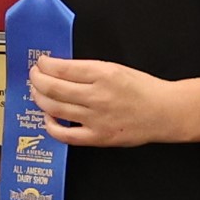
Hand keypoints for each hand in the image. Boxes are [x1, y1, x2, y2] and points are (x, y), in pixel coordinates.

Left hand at [29, 59, 199, 146]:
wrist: (165, 112)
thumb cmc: (143, 89)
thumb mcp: (116, 69)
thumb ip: (88, 70)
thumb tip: (60, 69)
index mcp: (104, 74)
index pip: (63, 68)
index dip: (45, 65)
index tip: (40, 63)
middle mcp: (97, 96)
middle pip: (53, 88)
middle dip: (36, 80)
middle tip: (34, 76)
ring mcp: (96, 118)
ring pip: (54, 108)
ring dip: (39, 99)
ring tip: (37, 93)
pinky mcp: (97, 137)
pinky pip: (65, 134)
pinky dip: (50, 125)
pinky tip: (48, 118)